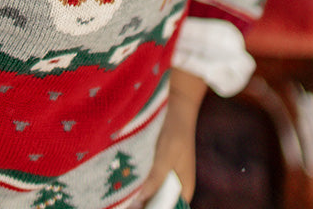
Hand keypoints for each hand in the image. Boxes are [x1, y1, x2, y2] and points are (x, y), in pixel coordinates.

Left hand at [127, 68, 206, 207]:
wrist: (178, 112)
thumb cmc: (175, 135)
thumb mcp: (164, 158)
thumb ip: (154, 179)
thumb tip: (141, 201)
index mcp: (186, 189)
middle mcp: (179, 188)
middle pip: (163, 204)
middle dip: (148, 205)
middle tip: (129, 205)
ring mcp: (170, 179)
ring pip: (156, 196)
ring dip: (144, 199)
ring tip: (127, 202)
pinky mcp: (162, 171)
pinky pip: (152, 185)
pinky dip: (144, 189)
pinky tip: (131, 192)